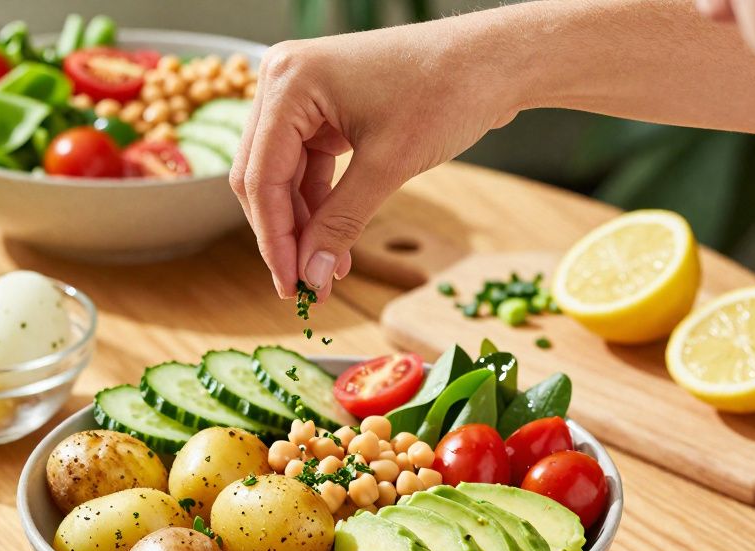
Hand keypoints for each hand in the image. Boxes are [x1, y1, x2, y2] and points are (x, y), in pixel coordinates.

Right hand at [231, 14, 521, 299]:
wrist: (493, 61)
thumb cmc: (447, 90)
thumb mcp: (389, 164)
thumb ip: (341, 222)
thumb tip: (311, 275)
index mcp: (288, 82)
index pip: (260, 175)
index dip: (273, 237)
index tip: (289, 286)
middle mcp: (283, 81)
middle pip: (262, 175)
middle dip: (284, 233)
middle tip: (302, 286)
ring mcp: (302, 94)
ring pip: (282, 175)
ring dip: (303, 224)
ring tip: (325, 272)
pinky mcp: (323, 109)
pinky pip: (307, 165)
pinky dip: (319, 204)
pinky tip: (334, 244)